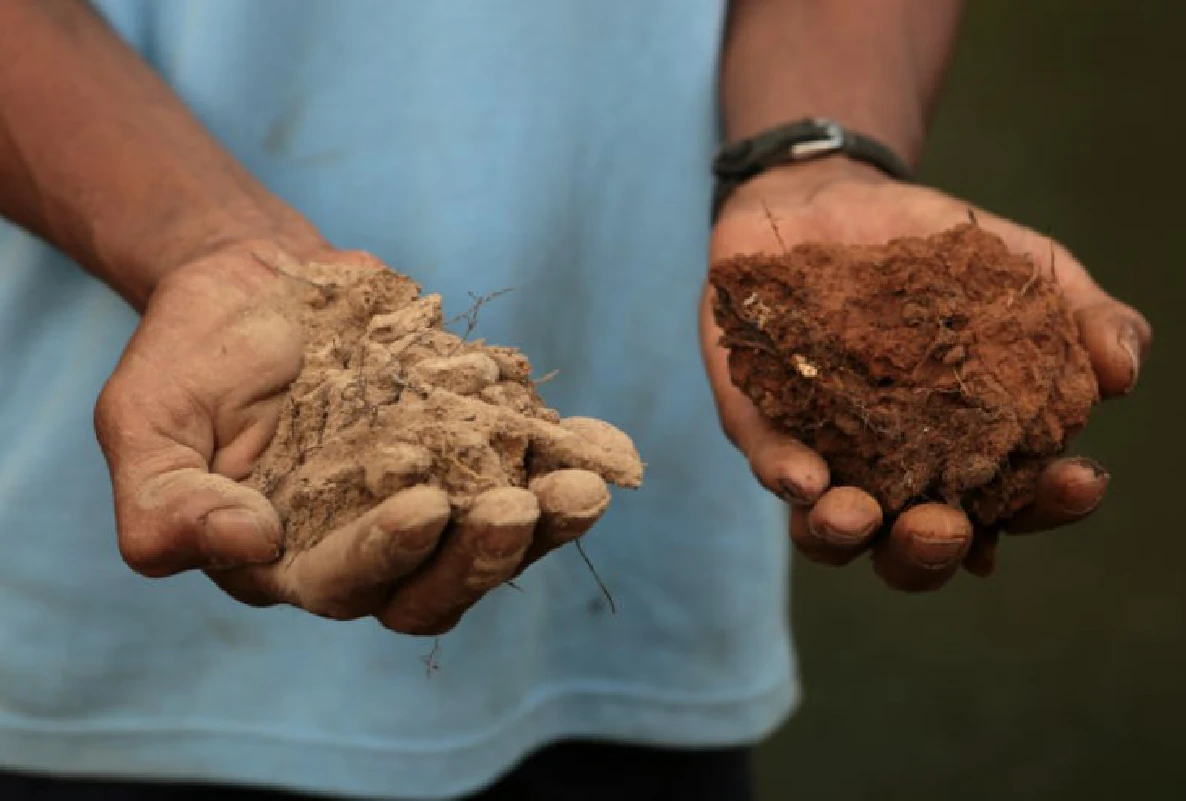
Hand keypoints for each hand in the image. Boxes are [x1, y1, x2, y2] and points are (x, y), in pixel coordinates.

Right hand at [95, 240, 620, 633]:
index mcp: (293, 559)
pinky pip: (527, 464)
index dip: (388, 556)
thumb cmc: (191, 358)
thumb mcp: (144, 425)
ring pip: (497, 535)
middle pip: (440, 582)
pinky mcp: (471, 444)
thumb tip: (250, 542)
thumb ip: (167, 505)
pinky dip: (568, 459)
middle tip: (522, 512)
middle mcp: (371, 540)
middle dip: (484, 557)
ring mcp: (432, 491)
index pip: (348, 584)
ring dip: (547, 524)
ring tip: (584, 491)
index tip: (423, 505)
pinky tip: (604, 449)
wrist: (255, 282)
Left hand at [701, 159, 1151, 590]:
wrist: (829, 197)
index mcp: (966, 454)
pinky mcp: (758, 417)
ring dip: (844, 536)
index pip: (1010, 506)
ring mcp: (822, 450)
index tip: (1075, 479)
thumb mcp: (1023, 268)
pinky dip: (783, 474)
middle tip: (944, 527)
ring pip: (829, 529)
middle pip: (910, 548)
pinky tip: (802, 478)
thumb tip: (1122, 372)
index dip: (1045, 507)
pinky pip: (766, 460)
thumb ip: (1082, 314)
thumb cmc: (934, 249)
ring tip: (861, 518)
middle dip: (928, 551)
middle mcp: (892, 471)